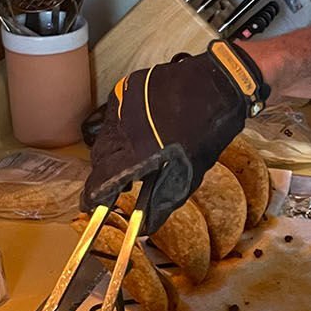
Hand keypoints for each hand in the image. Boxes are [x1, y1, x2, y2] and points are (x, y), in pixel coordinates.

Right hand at [82, 40, 268, 230]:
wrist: (218, 83)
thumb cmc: (208, 132)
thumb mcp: (188, 174)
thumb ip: (162, 201)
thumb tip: (144, 226)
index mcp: (136, 151)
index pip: (101, 179)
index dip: (95, 196)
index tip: (93, 205)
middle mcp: (121, 126)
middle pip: (100, 158)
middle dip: (106, 174)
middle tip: (122, 183)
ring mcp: (121, 104)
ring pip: (105, 136)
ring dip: (115, 150)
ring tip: (136, 158)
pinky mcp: (126, 87)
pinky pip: (114, 115)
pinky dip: (122, 128)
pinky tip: (141, 133)